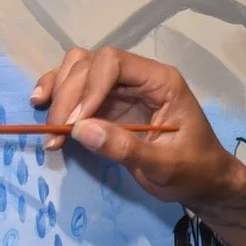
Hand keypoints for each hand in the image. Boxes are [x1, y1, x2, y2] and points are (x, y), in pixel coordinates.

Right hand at [33, 47, 238, 207]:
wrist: (204, 183)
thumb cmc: (194, 171)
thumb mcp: (165, 166)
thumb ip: (125, 148)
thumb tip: (79, 129)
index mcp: (161, 82)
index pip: (114, 62)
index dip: (89, 86)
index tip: (76, 121)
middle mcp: (139, 78)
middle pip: (90, 64)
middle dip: (68, 96)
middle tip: (57, 132)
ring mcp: (121, 90)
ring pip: (78, 70)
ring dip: (58, 92)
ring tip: (50, 125)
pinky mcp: (107, 105)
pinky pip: (76, 89)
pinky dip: (57, 95)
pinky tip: (42, 107)